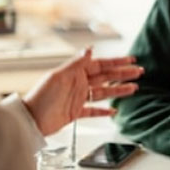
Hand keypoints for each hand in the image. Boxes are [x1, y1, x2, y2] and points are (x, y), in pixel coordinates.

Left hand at [23, 47, 143, 135]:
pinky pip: (93, 110)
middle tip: (138, 72)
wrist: (30, 120)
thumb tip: (89, 49)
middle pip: (106, 78)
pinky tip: (114, 111)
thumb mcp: (59, 77)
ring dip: (119, 90)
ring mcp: (78, 98)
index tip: (131, 60)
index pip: (101, 65)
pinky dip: (104, 111)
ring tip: (134, 88)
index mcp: (75, 73)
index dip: (117, 62)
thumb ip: (76, 64)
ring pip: (103, 93)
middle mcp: (78, 84)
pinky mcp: (75, 112)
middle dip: (123, 74)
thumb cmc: (41, 97)